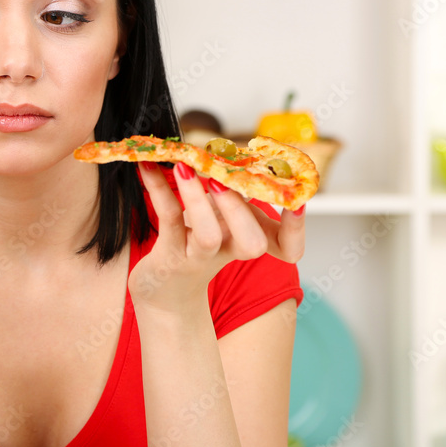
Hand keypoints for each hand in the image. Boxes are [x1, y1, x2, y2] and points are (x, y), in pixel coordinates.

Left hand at [127, 161, 305, 314]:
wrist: (165, 293)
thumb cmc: (196, 247)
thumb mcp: (221, 223)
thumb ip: (232, 194)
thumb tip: (234, 153)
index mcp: (246, 241)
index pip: (288, 248)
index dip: (296, 229)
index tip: (298, 202)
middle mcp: (227, 252)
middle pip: (252, 243)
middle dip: (240, 209)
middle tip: (222, 179)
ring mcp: (198, 258)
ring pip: (208, 234)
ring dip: (197, 198)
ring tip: (184, 168)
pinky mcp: (169, 256)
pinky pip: (168, 218)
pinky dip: (158, 189)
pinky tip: (148, 167)